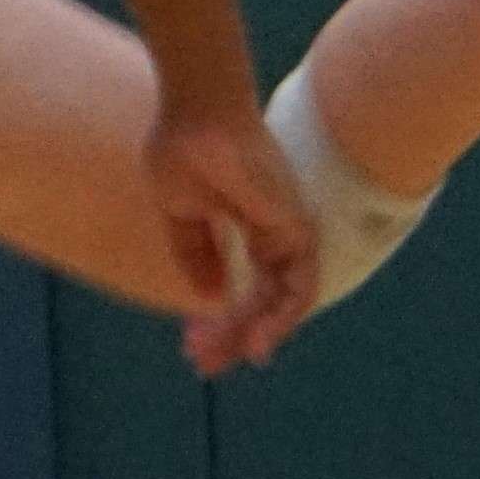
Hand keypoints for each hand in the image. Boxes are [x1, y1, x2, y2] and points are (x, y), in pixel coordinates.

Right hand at [145, 101, 316, 373]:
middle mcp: (269, 233)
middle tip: (203, 365)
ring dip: (254, 334)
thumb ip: (195, 252)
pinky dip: (281, 319)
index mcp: (243, 225)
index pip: (240, 284)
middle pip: (259, 299)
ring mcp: (286, 232)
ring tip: (225, 359)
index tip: (192, 344)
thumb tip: (209, 296)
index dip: (218, 318)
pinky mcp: (297, 231)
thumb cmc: (182, 146)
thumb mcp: (180, 210)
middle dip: (231, 335)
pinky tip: (256, 342)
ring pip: (280, 301)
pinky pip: (299, 288)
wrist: (196, 113)